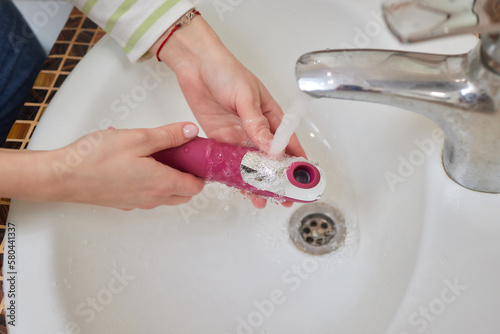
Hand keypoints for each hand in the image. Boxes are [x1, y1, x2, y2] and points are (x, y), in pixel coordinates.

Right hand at [47, 122, 203, 209]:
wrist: (63, 176)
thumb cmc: (96, 158)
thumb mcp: (138, 138)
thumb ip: (168, 136)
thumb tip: (190, 132)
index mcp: (162, 184)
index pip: (196, 186)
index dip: (201, 171)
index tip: (198, 156)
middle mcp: (153, 199)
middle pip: (184, 193)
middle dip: (188, 176)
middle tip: (181, 154)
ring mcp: (138, 203)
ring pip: (166, 195)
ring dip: (169, 178)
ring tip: (157, 155)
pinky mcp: (124, 203)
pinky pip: (148, 195)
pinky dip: (152, 182)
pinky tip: (137, 163)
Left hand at [151, 16, 305, 207]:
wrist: (196, 65)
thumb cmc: (226, 72)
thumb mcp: (246, 97)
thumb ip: (257, 124)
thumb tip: (271, 148)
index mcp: (270, 115)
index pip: (287, 141)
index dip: (295, 160)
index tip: (300, 177)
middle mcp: (256, 129)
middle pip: (270, 158)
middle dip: (276, 177)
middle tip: (282, 197)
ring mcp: (238, 136)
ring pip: (250, 164)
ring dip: (255, 181)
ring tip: (261, 200)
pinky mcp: (220, 140)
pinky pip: (230, 161)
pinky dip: (234, 174)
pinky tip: (239, 187)